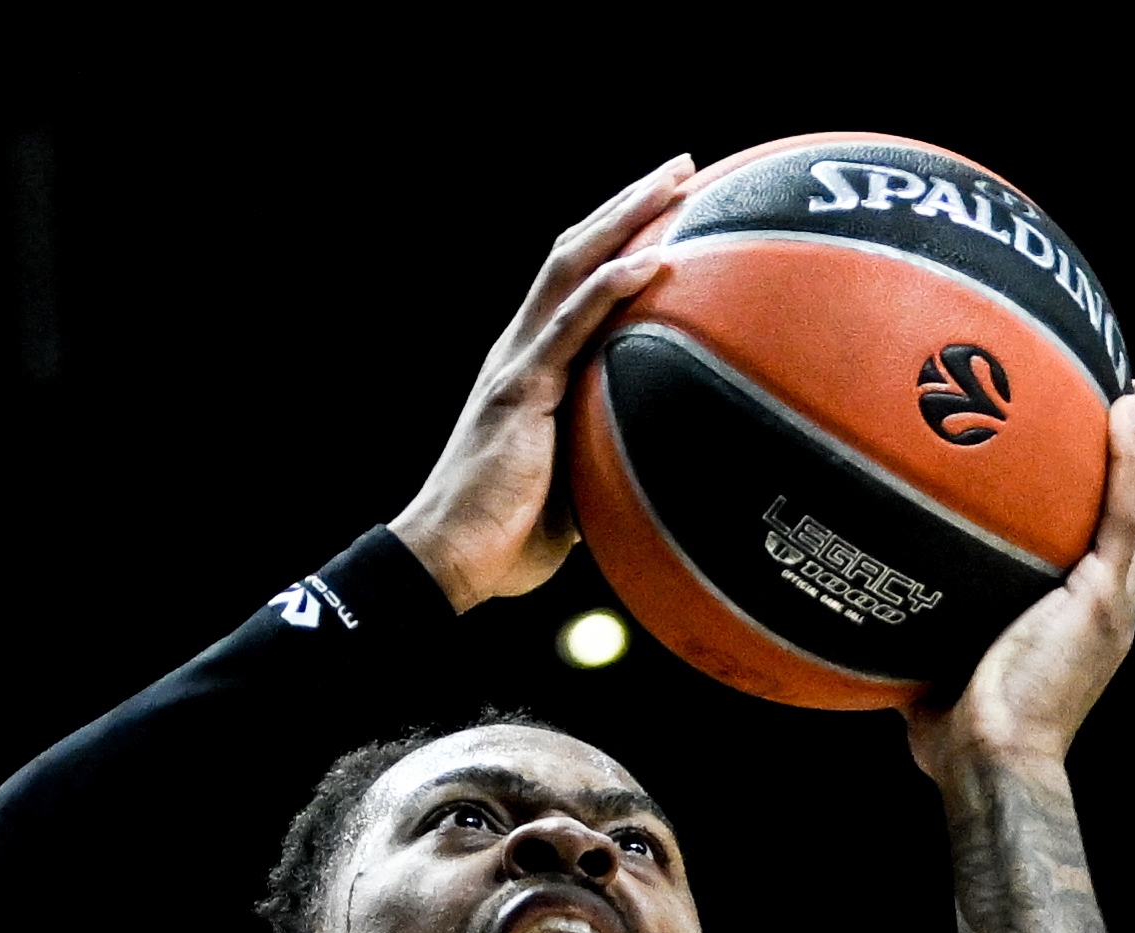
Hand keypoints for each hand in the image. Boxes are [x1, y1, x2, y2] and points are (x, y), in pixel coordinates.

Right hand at [391, 157, 690, 611]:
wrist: (453, 561)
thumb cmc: (511, 536)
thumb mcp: (577, 485)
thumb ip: (610, 453)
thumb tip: (664, 459)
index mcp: (531, 366)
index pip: (574, 283)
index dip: (615, 240)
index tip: (668, 207)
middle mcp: (520, 348)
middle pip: (575, 253)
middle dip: (628, 204)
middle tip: (681, 168)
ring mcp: (519, 362)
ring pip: (573, 267)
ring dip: (626, 218)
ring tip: (676, 182)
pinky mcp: (521, 388)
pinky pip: (573, 326)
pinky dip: (614, 287)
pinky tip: (656, 260)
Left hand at [908, 373, 1134, 782]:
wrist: (989, 765)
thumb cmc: (958, 735)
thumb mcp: (939, 657)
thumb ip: (924, 615)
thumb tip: (862, 584)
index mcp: (1079, 620)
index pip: (1106, 541)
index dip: (1113, 489)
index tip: (1104, 437)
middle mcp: (1107, 607)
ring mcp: (1112, 604)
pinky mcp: (1106, 602)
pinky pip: (1129, 519)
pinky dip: (1134, 465)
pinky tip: (1126, 414)